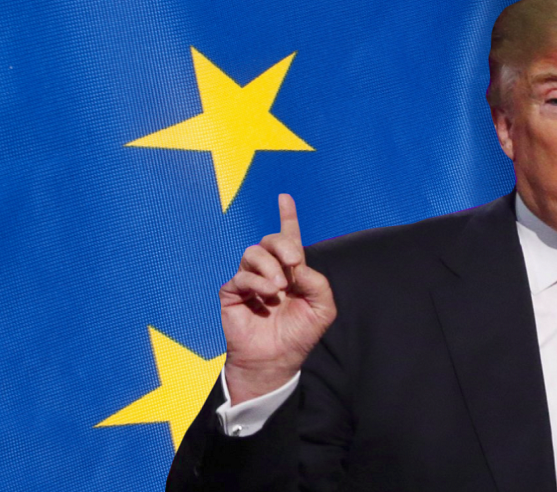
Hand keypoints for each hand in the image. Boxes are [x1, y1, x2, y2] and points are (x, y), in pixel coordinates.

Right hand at [220, 194, 336, 402]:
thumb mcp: (323, 307)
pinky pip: (241, 275)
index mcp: (292, 271)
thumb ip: (316, 280)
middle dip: (283, 243)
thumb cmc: (300, 334)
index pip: (289, 238)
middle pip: (271, 240)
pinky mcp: (233, 293)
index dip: (287, 216)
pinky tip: (267, 296)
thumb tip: (296, 262)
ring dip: (270, 266)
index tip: (284, 197)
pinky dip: (257, 282)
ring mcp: (249, 281)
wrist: (277, 360)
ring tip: (279, 288)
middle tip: (293, 261)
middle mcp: (269, 271)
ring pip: (253, 253)